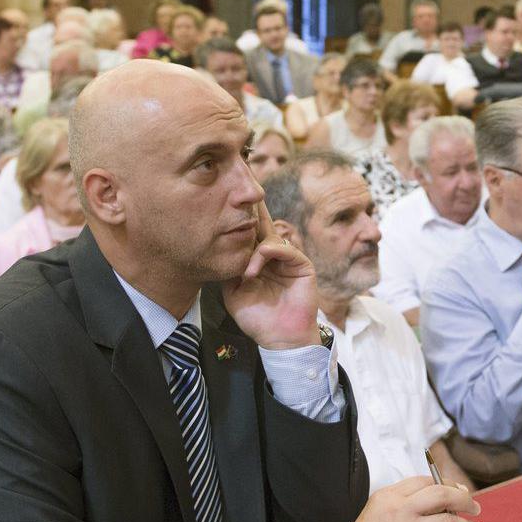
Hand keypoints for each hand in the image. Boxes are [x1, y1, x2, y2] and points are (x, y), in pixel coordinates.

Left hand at [223, 203, 319, 348]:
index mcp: (257, 261)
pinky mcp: (302, 265)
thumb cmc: (257, 319)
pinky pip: (286, 250)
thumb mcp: (233, 293)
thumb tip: (220, 249)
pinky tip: (256, 269)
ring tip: (247, 274)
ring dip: (255, 252)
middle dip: (254, 209)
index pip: (248, 234)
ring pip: (271, 238)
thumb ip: (228, 270)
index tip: (228, 197)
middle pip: (262, 226)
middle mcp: (273, 256)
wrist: (279, 338)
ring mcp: (288, 259)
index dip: (241, 217)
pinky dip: (269, 254)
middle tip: (245, 183)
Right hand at [346, 475, 482, 521]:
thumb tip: (439, 507)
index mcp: (389, 497)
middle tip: (474, 507)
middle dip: (464, 499)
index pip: (425, 481)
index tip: (459, 491)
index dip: (447, 485)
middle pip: (441, 494)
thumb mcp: (377, 515)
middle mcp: (400, 510)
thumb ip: (403, 506)